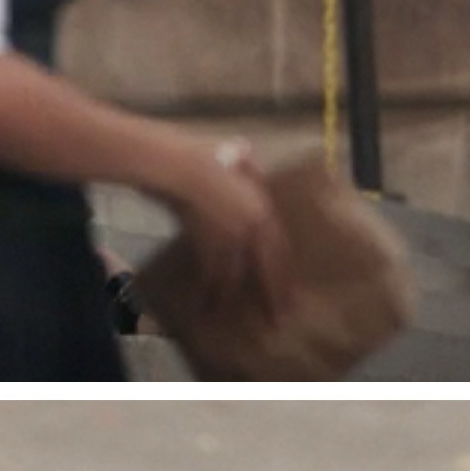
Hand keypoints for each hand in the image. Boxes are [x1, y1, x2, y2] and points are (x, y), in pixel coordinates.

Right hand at [174, 139, 293, 323]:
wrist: (178, 169)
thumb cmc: (204, 157)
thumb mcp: (231, 153)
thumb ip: (242, 159)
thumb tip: (242, 151)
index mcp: (263, 209)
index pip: (280, 249)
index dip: (285, 274)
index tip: (291, 294)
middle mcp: (251, 228)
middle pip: (267, 268)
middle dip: (273, 295)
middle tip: (277, 318)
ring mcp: (228, 238)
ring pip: (236, 276)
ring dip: (234, 298)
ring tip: (233, 316)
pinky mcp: (204, 244)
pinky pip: (210, 273)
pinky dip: (208, 290)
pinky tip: (206, 305)